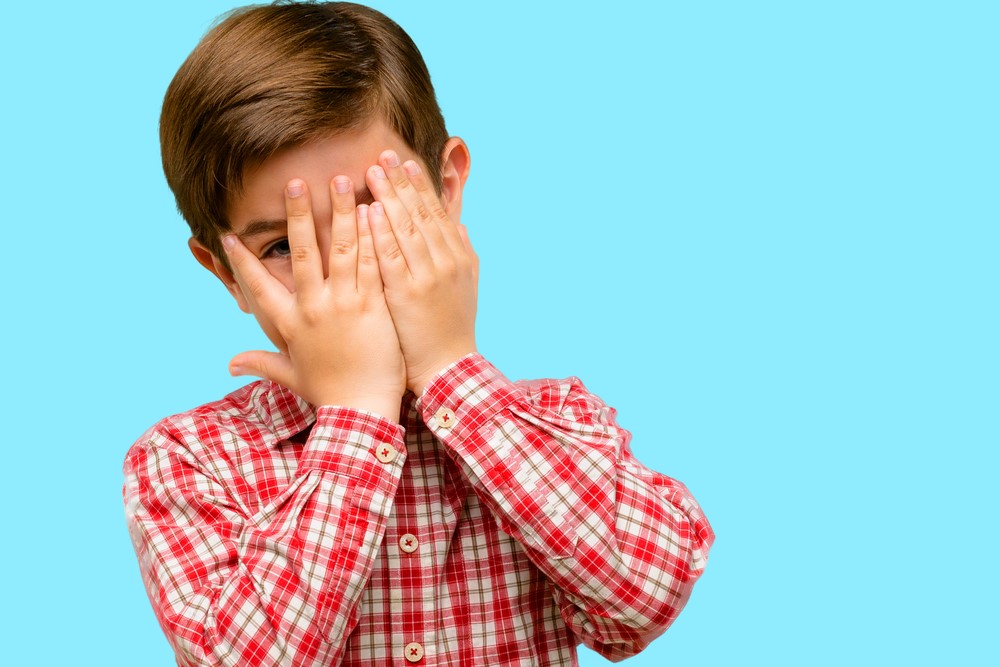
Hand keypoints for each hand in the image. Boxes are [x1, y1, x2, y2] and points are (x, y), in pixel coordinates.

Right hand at [222, 177, 405, 419]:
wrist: (362, 411)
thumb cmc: (329, 394)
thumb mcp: (291, 376)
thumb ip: (261, 363)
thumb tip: (230, 364)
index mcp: (290, 324)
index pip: (259, 285)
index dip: (241, 261)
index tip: (226, 235)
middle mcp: (313, 308)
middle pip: (303, 253)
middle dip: (297, 216)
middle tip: (294, 183)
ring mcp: (344, 304)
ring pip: (340, 249)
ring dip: (339, 213)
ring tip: (338, 180)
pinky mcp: (373, 305)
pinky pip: (371, 263)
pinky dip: (370, 236)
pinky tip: (371, 210)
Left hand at [365, 150, 478, 395]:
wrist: (449, 368)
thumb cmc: (452, 329)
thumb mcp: (467, 287)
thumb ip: (464, 253)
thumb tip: (460, 227)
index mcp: (459, 258)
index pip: (437, 214)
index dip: (420, 187)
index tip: (405, 163)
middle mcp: (446, 262)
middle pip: (421, 214)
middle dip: (402, 183)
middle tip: (383, 155)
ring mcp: (428, 277)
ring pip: (406, 229)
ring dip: (389, 198)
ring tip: (372, 172)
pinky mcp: (408, 294)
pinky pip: (391, 257)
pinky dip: (381, 232)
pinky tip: (369, 212)